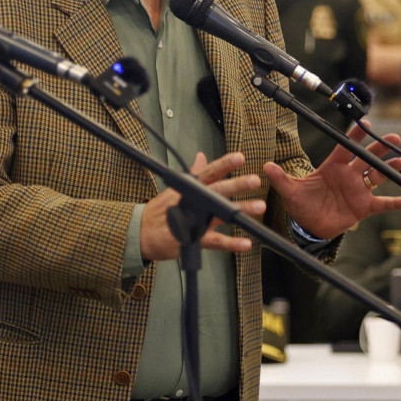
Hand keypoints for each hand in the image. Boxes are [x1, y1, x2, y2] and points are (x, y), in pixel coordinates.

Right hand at [139, 152, 265, 260]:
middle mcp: (193, 202)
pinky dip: (231, 243)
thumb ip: (194, 174)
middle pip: (217, 191)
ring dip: (241, 210)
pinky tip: (245, 243)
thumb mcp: (174, 188)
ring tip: (259, 207)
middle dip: (236, 185)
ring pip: (220, 213)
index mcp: (190, 189)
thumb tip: (202, 156)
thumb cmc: (160, 211)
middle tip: (254, 180)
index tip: (239, 157)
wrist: (141, 234)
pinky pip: (216, 242)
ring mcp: (194, 221)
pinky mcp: (193, 239)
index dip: (224, 164)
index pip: (209, 173)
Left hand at [263, 122, 400, 239]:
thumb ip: (281, 178)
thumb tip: (265, 166)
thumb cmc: (301, 204)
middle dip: (380, 148)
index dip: (355, 136)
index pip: (346, 147)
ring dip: (391, 169)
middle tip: (394, 138)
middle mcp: (348, 175)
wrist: (309, 226)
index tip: (365, 123)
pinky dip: (395, 202)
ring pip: (378, 176)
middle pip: (367, 158)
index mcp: (332, 167)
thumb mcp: (290, 191)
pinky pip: (383, 204)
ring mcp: (358, 190)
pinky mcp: (364, 207)